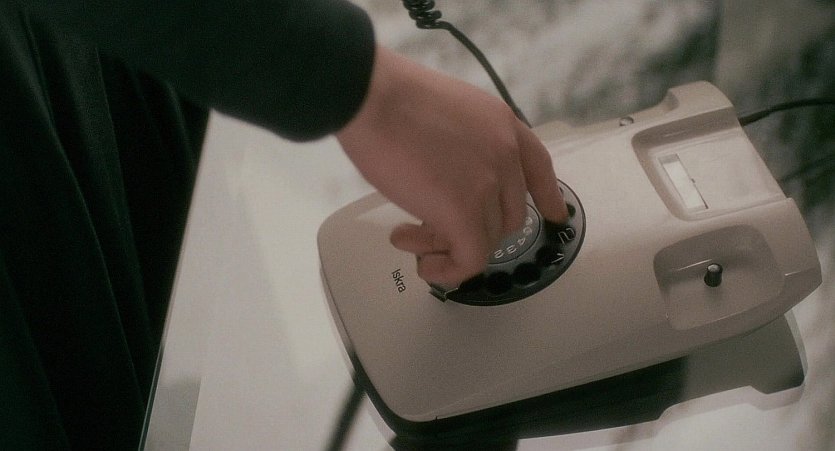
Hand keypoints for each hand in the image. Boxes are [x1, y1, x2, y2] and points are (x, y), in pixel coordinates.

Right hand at [337, 47, 567, 284]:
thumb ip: (461, 144)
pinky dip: (449, 271)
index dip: (548, 196)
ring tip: (408, 239)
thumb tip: (445, 177)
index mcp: (502, 124)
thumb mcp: (445, 111)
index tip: (556, 215)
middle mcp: (505, 155)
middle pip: (509, 214)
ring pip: (486, 240)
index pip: (539, 167)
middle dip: (472, 228)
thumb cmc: (389, 97)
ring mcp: (489, 185)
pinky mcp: (465, 213)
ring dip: (447, 248)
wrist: (371, 97)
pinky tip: (425, 266)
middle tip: (428, 228)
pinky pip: (470, 260)